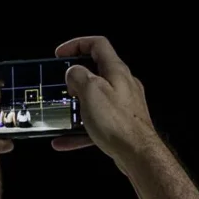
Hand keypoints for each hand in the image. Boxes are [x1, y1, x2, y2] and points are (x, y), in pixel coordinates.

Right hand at [51, 37, 158, 161]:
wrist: (138, 154)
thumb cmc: (117, 122)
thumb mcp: (90, 91)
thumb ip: (78, 75)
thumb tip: (73, 73)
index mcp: (116, 71)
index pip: (97, 45)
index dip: (77, 44)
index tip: (60, 54)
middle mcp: (123, 85)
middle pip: (96, 72)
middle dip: (75, 79)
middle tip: (62, 87)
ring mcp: (124, 106)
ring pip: (95, 100)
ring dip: (77, 106)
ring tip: (62, 114)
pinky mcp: (121, 124)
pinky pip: (96, 123)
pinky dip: (80, 130)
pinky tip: (64, 141)